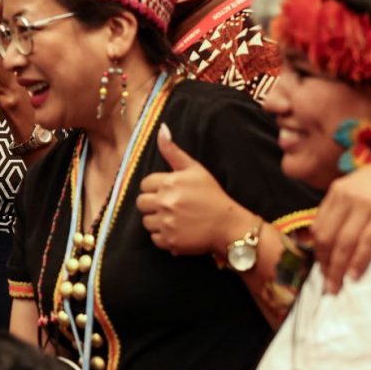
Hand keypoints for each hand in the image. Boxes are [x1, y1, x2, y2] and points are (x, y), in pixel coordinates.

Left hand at [137, 125, 251, 256]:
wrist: (229, 225)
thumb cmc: (212, 195)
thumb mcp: (195, 169)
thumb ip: (173, 151)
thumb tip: (161, 128)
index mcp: (170, 182)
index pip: (145, 184)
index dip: (156, 188)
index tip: (170, 192)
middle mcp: (166, 202)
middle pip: (141, 203)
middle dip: (153, 204)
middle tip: (171, 206)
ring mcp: (167, 223)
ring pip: (146, 222)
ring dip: (157, 221)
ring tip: (176, 219)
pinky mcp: (169, 241)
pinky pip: (155, 239)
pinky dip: (164, 237)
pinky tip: (179, 231)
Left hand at [313, 152, 370, 293]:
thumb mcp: (363, 186)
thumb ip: (347, 205)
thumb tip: (335, 234)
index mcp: (338, 190)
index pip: (319, 226)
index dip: (318, 251)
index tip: (322, 268)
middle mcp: (348, 196)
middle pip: (327, 237)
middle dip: (325, 265)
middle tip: (327, 286)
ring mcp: (367, 204)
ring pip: (344, 243)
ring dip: (338, 269)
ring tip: (337, 288)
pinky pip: (367, 243)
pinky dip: (359, 262)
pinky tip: (355, 276)